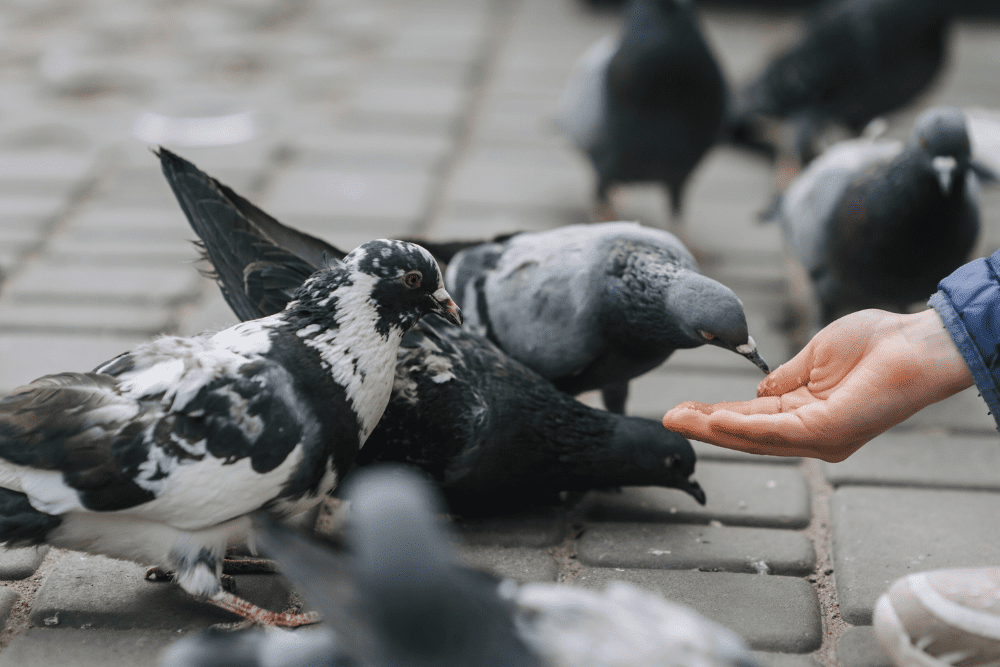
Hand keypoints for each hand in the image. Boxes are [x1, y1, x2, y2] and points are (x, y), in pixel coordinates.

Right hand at [662, 309, 973, 461]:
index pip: (752, 417)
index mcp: (808, 413)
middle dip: (705, 425)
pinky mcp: (827, 433)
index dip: (717, 413)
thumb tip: (756, 388)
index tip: (684, 407)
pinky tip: (714, 420)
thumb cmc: (877, 343)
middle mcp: (811, 433)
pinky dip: (741, 427)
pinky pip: (774, 432)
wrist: (916, 343)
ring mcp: (820, 437)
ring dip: (712, 427)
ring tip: (679, 418)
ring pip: (753, 437)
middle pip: (746, 433)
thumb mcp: (815, 357)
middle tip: (669, 417)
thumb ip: (784, 376)